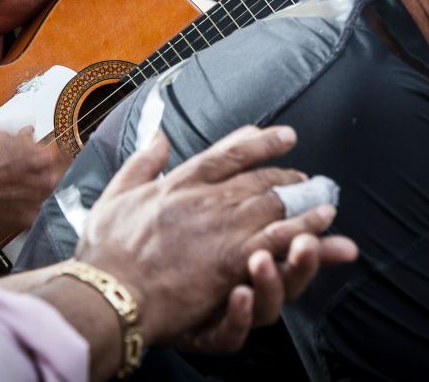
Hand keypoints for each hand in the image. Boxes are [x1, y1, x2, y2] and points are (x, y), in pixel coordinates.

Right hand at [0, 128, 70, 236]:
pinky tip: (28, 206)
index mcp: (42, 159)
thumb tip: (29, 132)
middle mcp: (43, 181)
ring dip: (46, 192)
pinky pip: (38, 216)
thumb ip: (22, 135)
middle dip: (54, 174)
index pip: (64, 157)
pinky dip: (36, 212)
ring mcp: (36, 202)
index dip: (61, 155)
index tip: (61, 155)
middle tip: (46, 173)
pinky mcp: (25, 219)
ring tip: (33, 189)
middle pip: (60, 178)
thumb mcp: (1, 136)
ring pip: (51, 197)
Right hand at [77, 125, 356, 347]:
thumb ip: (140, 164)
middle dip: (285, 176)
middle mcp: (205, 199)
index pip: (226, 153)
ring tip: (324, 199)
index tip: (281, 135)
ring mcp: (221, 228)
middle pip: (256, 179)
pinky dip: (304, 229)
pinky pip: (278, 239)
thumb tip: (158, 136)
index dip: (258, 142)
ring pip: (273, 205)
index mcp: (178, 183)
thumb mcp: (114, 196)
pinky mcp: (232, 260)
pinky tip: (324, 226)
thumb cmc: (104, 253)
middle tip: (305, 179)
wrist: (108, 293)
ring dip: (302, 201)